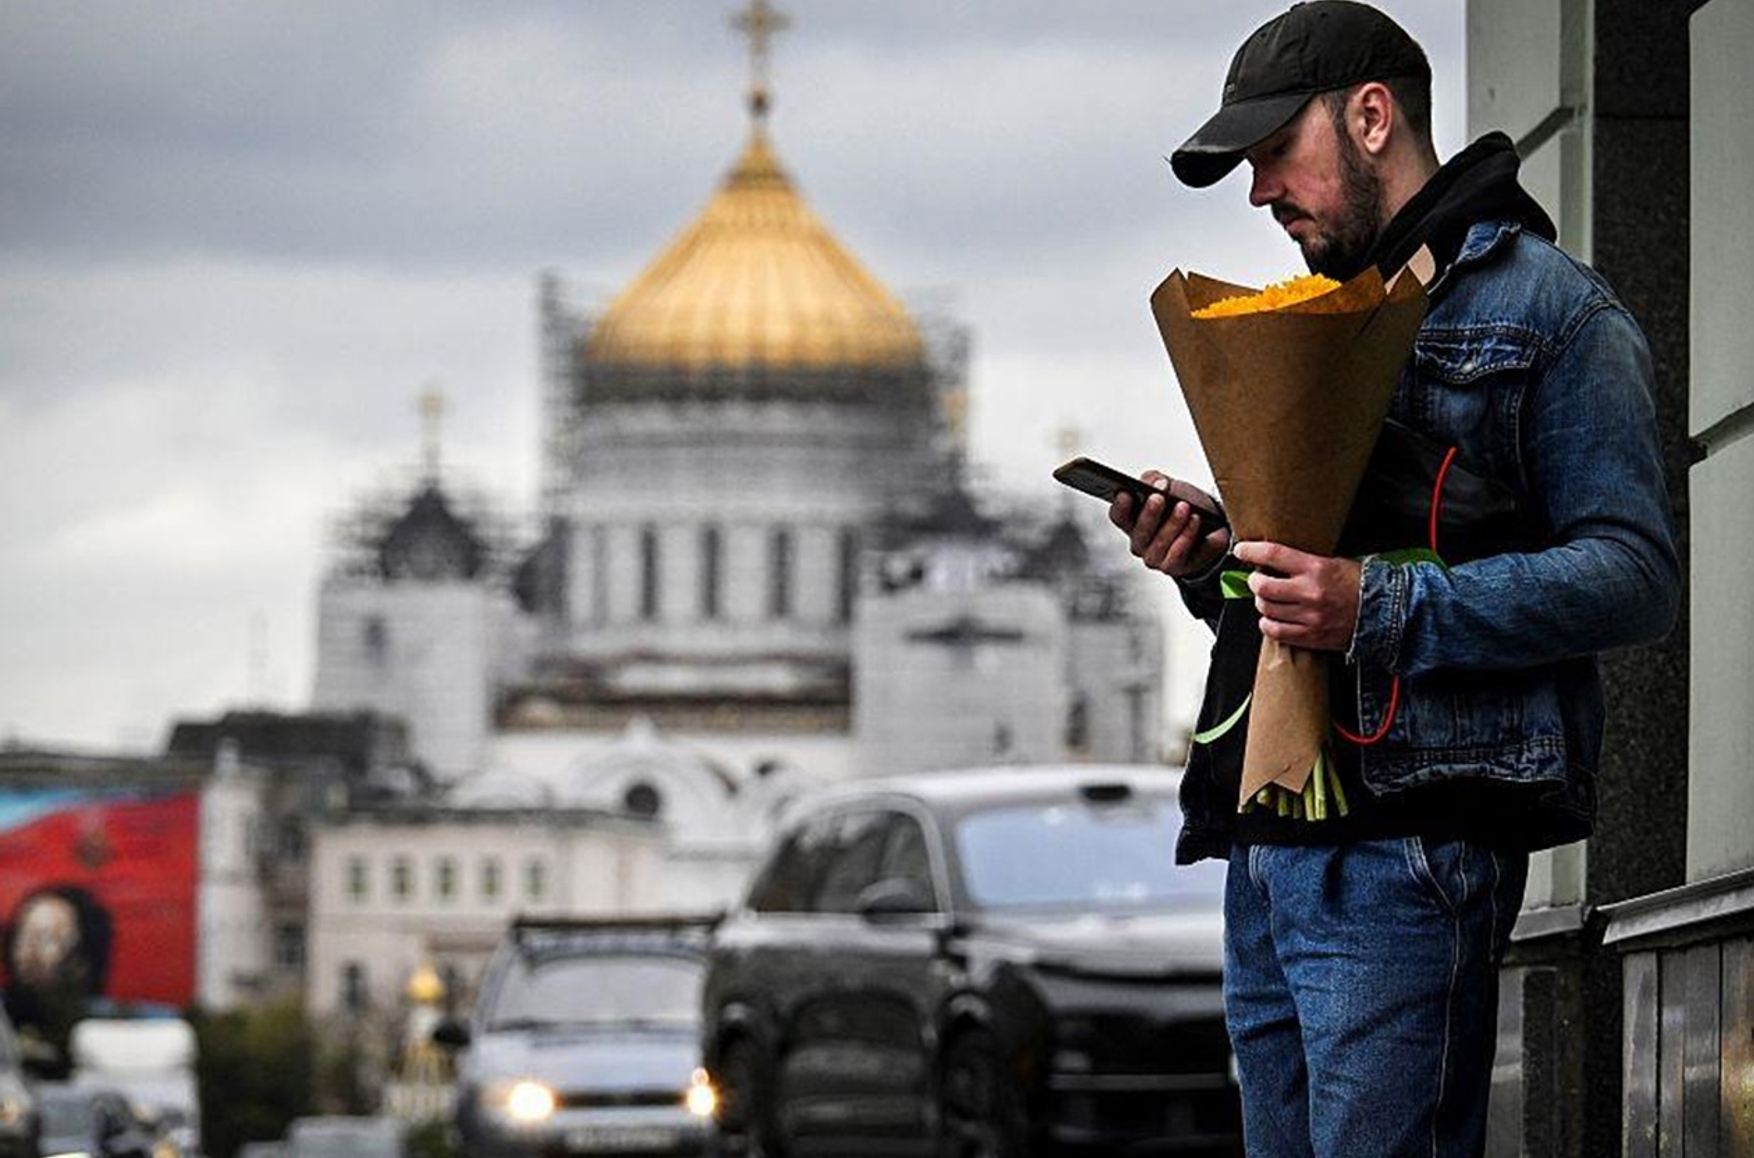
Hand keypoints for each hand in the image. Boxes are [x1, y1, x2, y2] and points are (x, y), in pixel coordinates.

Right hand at [1108, 472, 1229, 577]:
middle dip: (1149, 514)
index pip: (1118, 515)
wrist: (1211, 527)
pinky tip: (1194, 521)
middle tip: (1158, 498)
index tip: (1125, 493)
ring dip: (1172, 524)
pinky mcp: (1172, 567)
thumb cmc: (1184, 506)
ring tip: (1184, 507)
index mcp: (1132, 520)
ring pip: (1158, 543)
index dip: (1120, 506)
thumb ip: (1155, 480)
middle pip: (1138, 531)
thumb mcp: (1170, 486)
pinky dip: (1186, 536)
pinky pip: (1176, 554)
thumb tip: (1155, 482)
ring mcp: (1154, 557)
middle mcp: (1140, 541)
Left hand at [1233, 540, 1360, 650]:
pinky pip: (1275, 631)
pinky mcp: (1310, 636)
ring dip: (1262, 602)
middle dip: (1254, 581)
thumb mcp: (1334, 562)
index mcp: (1317, 568)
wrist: (1384, 613)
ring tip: (1269, 598)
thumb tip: (1273, 560)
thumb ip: (1304, 562)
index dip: (1251, 551)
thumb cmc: (1359, 585)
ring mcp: (1309, 617)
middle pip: (1262, 586)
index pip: (1273, 555)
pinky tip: (1273, 618)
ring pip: (1266, 609)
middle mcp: (1310, 592)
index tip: (1241, 550)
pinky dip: (1268, 624)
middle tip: (1257, 579)